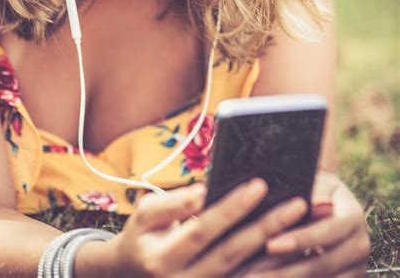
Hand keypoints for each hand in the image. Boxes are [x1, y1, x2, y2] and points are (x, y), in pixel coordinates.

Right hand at [111, 178, 307, 276]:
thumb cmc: (143, 237)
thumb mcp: (144, 215)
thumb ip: (172, 204)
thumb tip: (203, 192)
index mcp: (164, 257)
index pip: (204, 229)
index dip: (231, 208)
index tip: (260, 183)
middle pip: (234, 253)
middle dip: (268, 226)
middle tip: (299, 202)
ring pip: (249, 276)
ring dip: (282, 252)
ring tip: (308, 226)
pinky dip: (276, 271)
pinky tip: (302, 254)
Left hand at [240, 171, 369, 276]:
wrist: (328, 203)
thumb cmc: (312, 187)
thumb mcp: (314, 181)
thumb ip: (314, 192)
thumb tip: (314, 206)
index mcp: (353, 216)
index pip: (327, 231)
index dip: (299, 239)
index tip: (269, 244)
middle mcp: (360, 245)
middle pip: (323, 264)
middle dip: (286, 270)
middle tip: (252, 274)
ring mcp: (357, 268)